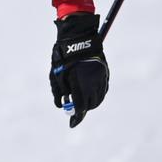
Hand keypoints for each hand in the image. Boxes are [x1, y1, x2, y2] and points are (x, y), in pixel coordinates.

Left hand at [50, 13, 108, 127]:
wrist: (78, 37)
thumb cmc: (63, 56)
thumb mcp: (56, 74)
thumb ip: (58, 91)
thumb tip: (60, 105)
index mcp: (80, 84)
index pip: (80, 106)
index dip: (76, 117)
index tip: (72, 124)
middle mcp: (93, 82)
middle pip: (90, 104)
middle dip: (83, 109)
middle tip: (76, 111)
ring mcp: (100, 77)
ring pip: (98, 98)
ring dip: (91, 103)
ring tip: (83, 102)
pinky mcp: (105, 73)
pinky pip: (103, 90)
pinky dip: (97, 95)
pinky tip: (91, 93)